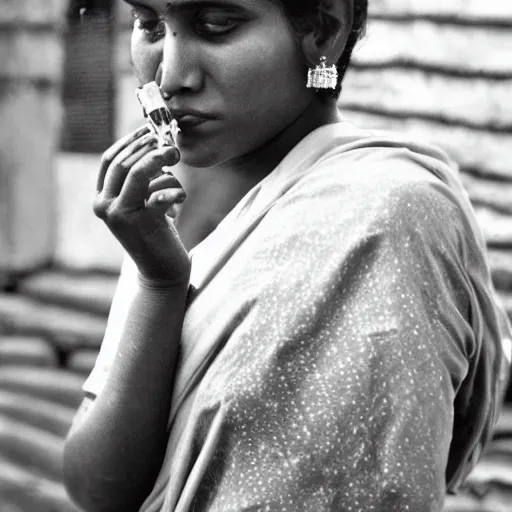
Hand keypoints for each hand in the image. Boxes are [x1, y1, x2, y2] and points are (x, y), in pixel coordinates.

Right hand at [93, 126, 189, 283]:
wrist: (160, 270)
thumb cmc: (155, 232)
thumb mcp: (142, 202)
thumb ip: (141, 178)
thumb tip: (154, 142)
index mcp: (101, 198)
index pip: (110, 160)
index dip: (130, 141)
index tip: (150, 130)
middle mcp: (105, 206)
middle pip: (123, 163)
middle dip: (149, 148)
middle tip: (171, 145)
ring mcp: (120, 216)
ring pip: (137, 174)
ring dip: (160, 161)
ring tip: (177, 157)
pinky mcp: (141, 225)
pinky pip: (159, 196)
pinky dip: (174, 191)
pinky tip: (182, 196)